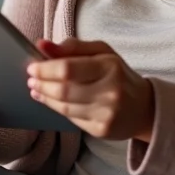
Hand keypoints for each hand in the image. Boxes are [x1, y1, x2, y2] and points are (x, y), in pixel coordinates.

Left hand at [27, 39, 154, 140]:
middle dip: (42, 84)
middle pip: (64, 90)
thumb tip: (42, 45)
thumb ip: (73, 47)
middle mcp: (110, 91)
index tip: (32, 66)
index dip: (45, 69)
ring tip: (36, 89)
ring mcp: (106, 113)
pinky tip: (51, 102)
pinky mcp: (101, 130)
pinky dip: (57, 109)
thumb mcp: (102, 53)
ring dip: (45, 98)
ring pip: (65, 107)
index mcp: (110, 67)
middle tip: (31, 79)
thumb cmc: (118, 75)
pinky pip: (72, 119)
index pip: (68, 68)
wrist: (144, 107)